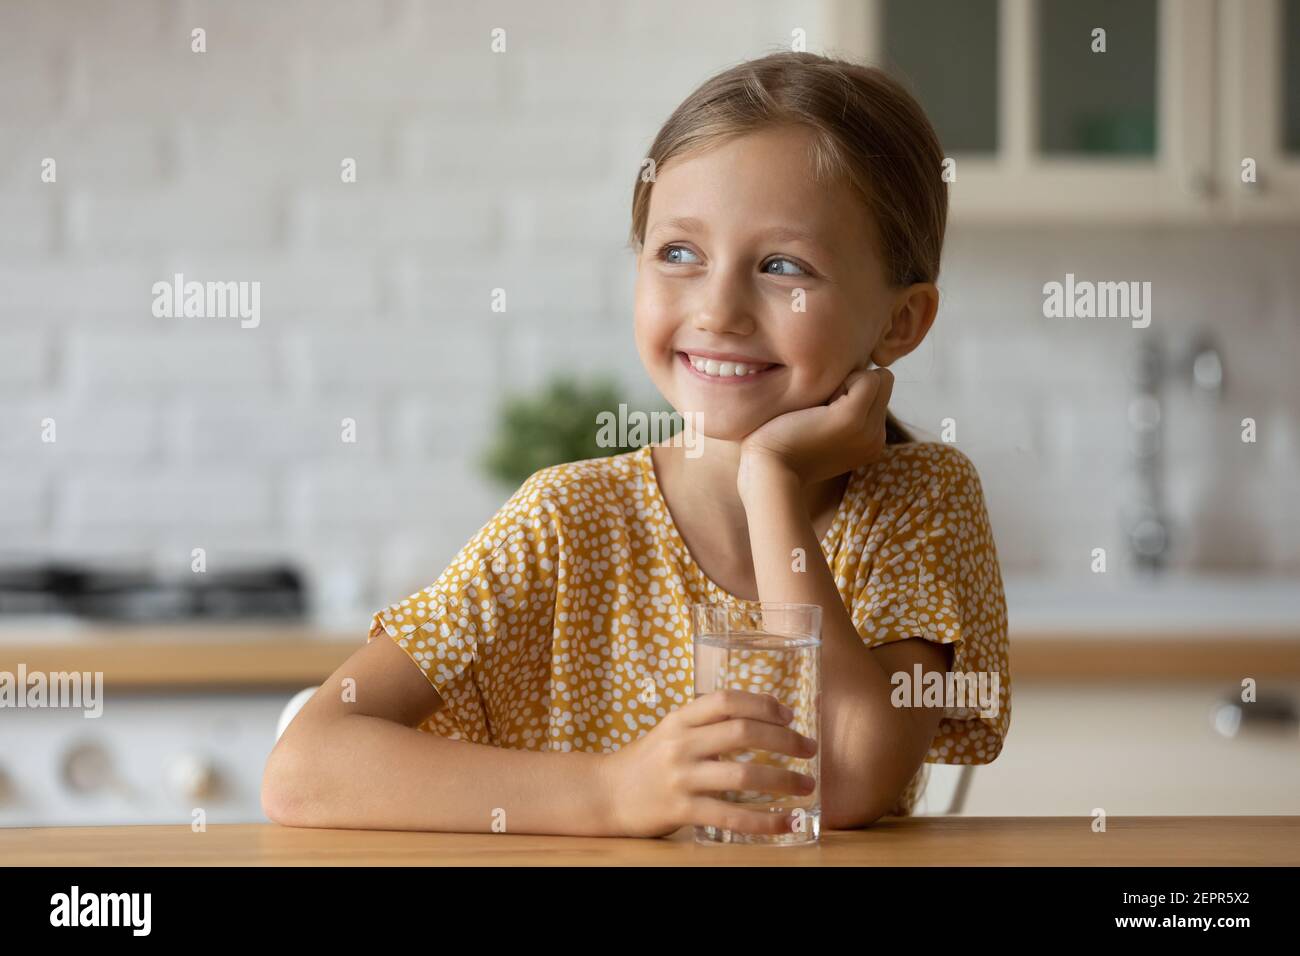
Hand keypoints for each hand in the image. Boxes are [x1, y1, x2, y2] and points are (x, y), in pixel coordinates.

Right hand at [599, 690, 818, 837]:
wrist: (605, 794)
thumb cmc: (647, 761)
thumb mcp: (671, 731)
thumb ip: (707, 723)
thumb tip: (764, 718)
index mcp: (679, 719)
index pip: (726, 700)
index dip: (762, 704)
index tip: (789, 715)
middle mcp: (680, 744)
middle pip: (742, 732)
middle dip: (785, 740)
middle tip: (810, 749)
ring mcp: (680, 778)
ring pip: (742, 774)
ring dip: (783, 779)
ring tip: (808, 785)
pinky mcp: (681, 810)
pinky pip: (731, 815)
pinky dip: (765, 821)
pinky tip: (787, 823)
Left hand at [738, 365, 894, 493]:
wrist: (766, 471)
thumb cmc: (781, 445)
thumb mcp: (821, 428)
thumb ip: (841, 408)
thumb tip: (850, 373)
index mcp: (871, 443)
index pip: (880, 392)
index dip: (853, 388)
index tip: (823, 409)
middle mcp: (876, 439)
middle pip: (884, 382)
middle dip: (854, 382)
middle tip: (820, 406)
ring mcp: (868, 431)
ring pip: (879, 378)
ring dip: (847, 381)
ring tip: (818, 407)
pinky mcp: (852, 419)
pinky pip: (868, 377)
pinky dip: (841, 379)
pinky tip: (816, 404)